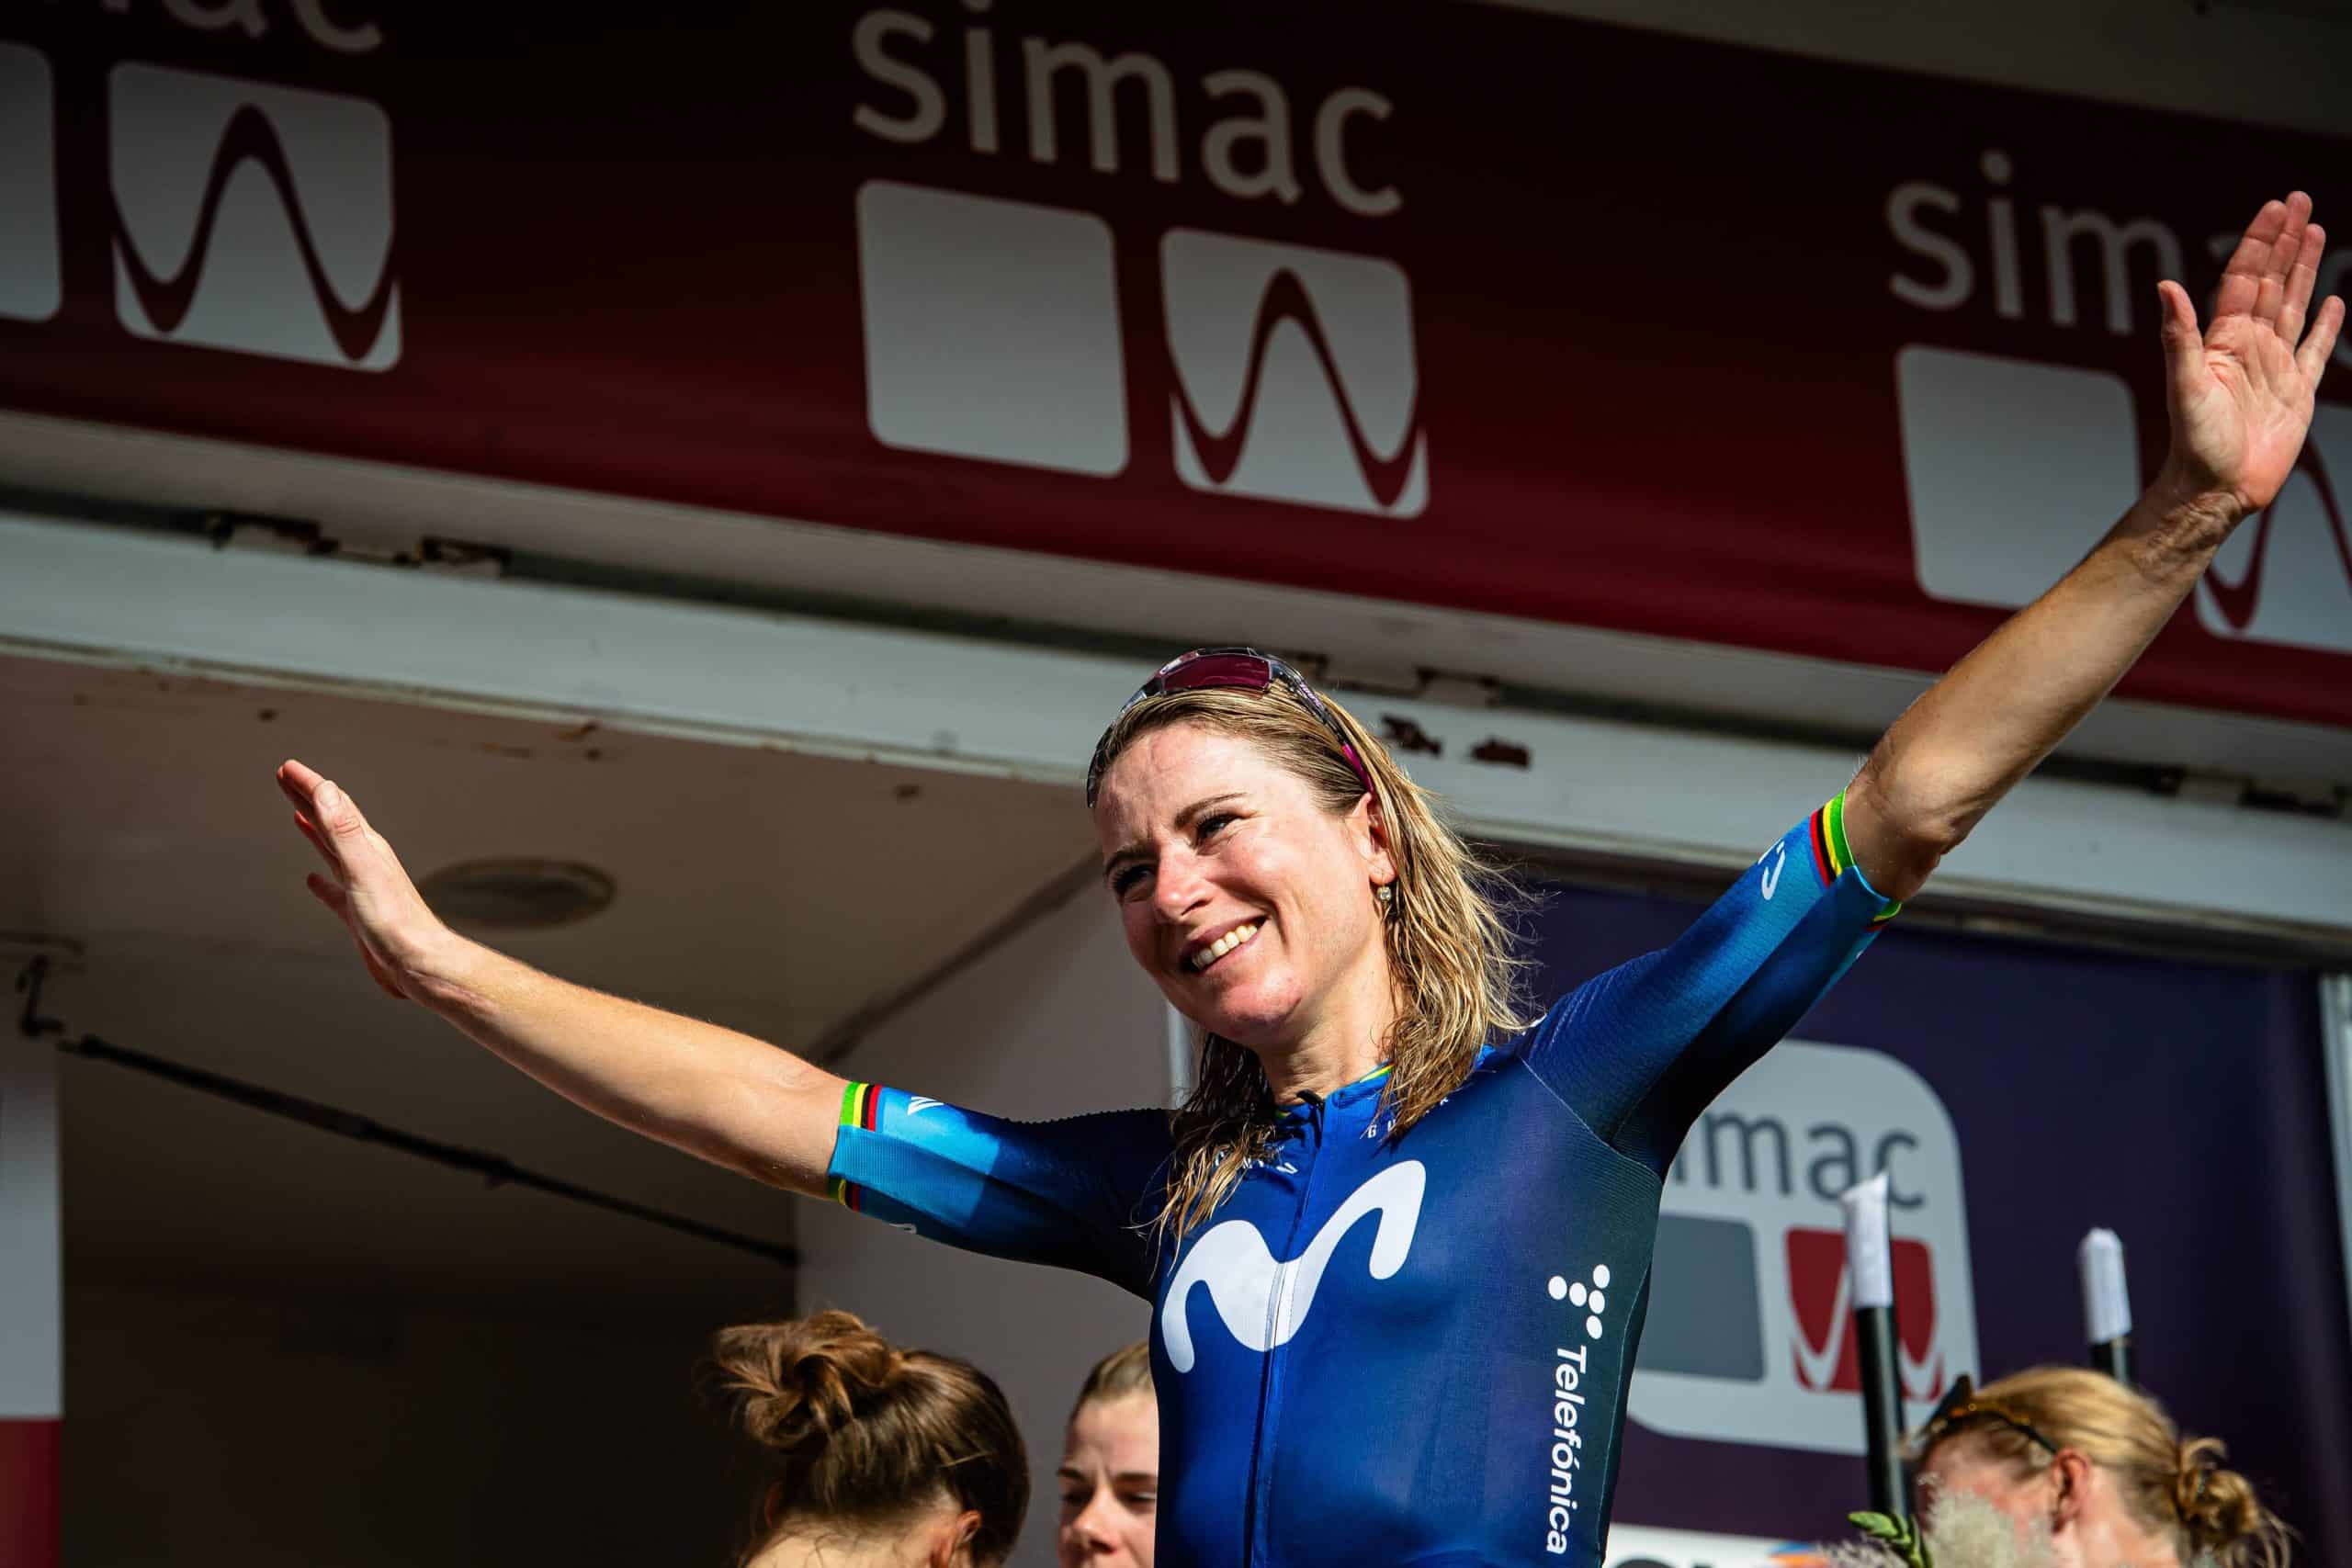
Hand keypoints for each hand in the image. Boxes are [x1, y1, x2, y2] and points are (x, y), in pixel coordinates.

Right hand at [277, 759, 459, 1001]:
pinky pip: (334, 891)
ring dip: (314, 830)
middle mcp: (365, 863)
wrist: (419, 964)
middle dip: (309, 797)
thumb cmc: (396, 922)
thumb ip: (344, 830)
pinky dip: (320, 882)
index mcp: (366, 848)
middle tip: (285, 778)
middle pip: (332, 821)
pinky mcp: (359, 915)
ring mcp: (362, 888)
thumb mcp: (363, 869)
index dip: (310, 785)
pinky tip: (312, 880)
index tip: (287, 768)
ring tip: (298, 814)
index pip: (334, 806)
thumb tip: (328, 789)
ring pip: (332, 850)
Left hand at [2155, 191, 2342, 526]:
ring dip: (2304, 269)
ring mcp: (2276, 366)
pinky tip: (2333, 300)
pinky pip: (2316, 350)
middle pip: (2272, 280)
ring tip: (2315, 232)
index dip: (2259, 241)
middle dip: (2285, 241)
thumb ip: (2178, 335)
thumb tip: (2165, 286)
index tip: (2273, 208)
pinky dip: (2325, 325)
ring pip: (2295, 304)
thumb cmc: (2194, 443)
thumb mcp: (2185, 384)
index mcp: (2226, 339)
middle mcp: (2251, 346)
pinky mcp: (2298, 392)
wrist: (2215, 488)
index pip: (2245, 277)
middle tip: (2299, 201)